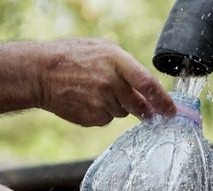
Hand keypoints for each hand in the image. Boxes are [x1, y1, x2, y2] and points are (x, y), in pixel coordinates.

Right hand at [34, 38, 175, 126]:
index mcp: (116, 61)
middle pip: (139, 105)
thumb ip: (125, 65)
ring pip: (123, 113)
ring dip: (117, 107)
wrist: (41, 74)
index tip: (172, 112)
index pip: (147, 84)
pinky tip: (87, 101)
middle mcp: (111, 83)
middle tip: (146, 112)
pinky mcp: (92, 118)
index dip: (163, 100)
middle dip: (145, 110)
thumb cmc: (72, 57)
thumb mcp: (102, 49)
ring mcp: (101, 103)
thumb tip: (146, 85)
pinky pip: (107, 119)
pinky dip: (102, 113)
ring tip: (96, 93)